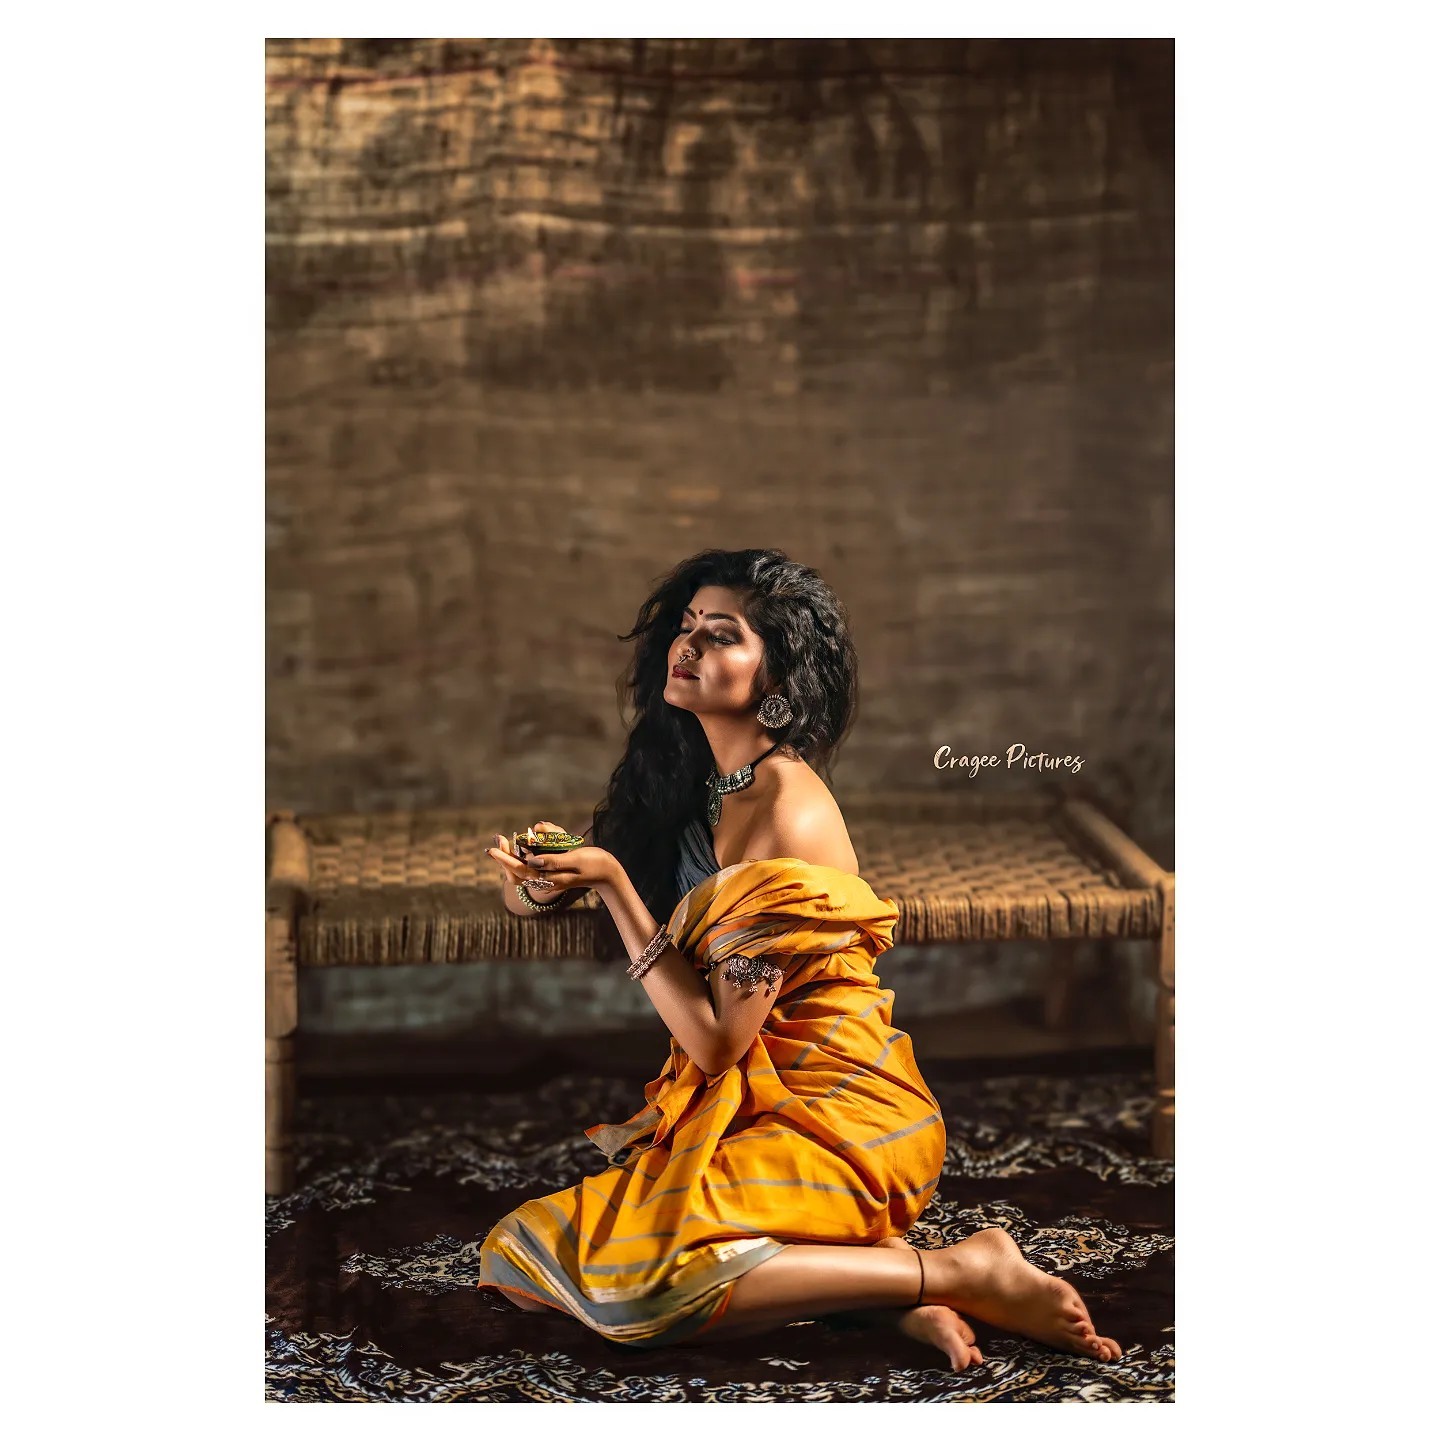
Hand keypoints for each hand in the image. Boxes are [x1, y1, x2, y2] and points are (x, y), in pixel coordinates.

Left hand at [485, 822, 617, 894]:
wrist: (608, 873)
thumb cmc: (595, 864)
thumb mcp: (576, 859)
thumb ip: (553, 860)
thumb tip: (531, 859)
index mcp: (549, 879)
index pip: (520, 870)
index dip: (504, 859)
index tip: (491, 849)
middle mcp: (546, 880)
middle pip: (517, 871)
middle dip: (505, 855)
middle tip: (498, 837)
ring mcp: (548, 877)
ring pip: (522, 869)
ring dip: (514, 854)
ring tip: (507, 837)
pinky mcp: (552, 872)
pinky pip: (532, 865)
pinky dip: (526, 853)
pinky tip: (527, 841)